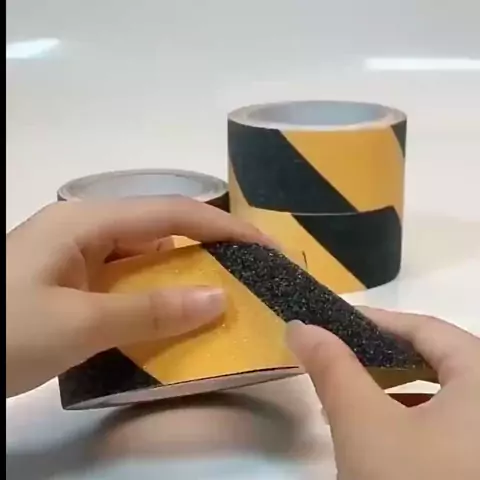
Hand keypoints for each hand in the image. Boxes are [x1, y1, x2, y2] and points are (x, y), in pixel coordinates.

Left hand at [6, 197, 269, 397]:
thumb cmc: (0, 331)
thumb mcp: (78, 324)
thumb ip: (151, 311)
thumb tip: (218, 299)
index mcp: (89, 221)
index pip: (174, 213)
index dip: (225, 228)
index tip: (266, 246)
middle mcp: (89, 229)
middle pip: (164, 229)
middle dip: (211, 247)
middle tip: (252, 271)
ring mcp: (80, 254)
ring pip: (148, 256)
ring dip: (186, 273)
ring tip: (227, 291)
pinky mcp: (75, 280)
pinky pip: (130, 279)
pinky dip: (159, 294)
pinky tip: (178, 311)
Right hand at [287, 308, 479, 478]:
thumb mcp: (364, 425)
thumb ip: (332, 368)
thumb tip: (300, 326)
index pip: (427, 328)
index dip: (377, 320)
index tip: (335, 323)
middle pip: (441, 358)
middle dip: (387, 354)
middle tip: (344, 356)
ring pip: (449, 394)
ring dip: (402, 387)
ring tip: (360, 394)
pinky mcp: (479, 460)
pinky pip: (457, 425)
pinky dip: (420, 419)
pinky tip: (394, 437)